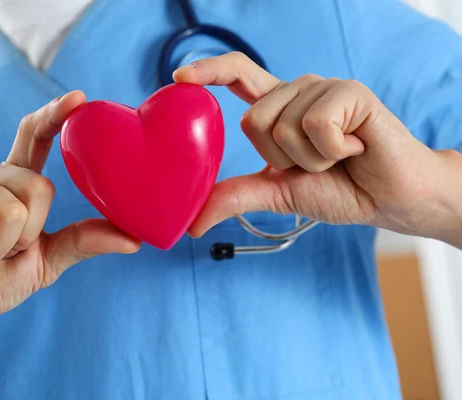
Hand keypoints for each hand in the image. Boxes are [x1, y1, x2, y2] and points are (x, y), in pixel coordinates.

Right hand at [0, 92, 140, 368]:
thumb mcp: (48, 260)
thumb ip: (85, 241)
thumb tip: (136, 238)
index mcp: (17, 183)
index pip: (35, 137)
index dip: (55, 115)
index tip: (79, 98)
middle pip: (39, 188)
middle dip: (29, 235)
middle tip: (4, 253)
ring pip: (14, 209)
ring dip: (3, 248)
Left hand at [174, 52, 460, 243]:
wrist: (387, 200)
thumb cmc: (337, 189)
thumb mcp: (277, 192)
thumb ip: (236, 197)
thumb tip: (193, 223)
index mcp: (278, 108)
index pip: (237, 75)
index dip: (208, 71)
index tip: (179, 80)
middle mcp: (296, 91)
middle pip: (253, 121)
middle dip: (280, 159)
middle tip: (314, 165)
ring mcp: (322, 88)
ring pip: (282, 126)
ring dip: (309, 159)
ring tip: (337, 157)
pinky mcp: (350, 92)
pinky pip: (315, 125)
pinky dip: (332, 151)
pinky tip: (354, 148)